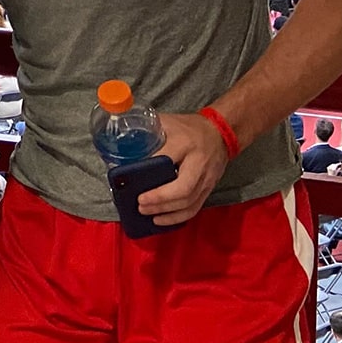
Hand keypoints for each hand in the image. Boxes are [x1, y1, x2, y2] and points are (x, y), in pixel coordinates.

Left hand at [137, 111, 229, 225]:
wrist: (220, 132)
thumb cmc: (189, 127)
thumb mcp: (167, 122)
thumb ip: (147, 130)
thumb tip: (121, 143)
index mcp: (184, 143)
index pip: (167, 159)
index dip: (149, 172)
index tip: (131, 180)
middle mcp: (198, 162)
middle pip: (182, 188)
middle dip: (160, 199)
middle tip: (140, 203)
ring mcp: (206, 178)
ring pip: (189, 202)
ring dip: (167, 212)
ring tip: (147, 213)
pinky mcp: (209, 188)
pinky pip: (195, 207)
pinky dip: (178, 217)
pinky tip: (162, 220)